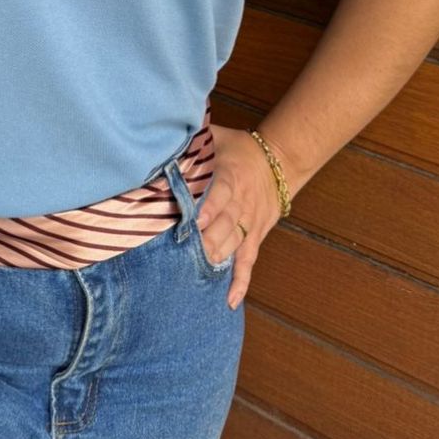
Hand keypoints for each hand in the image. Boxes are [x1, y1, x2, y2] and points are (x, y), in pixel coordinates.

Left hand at [197, 125, 283, 308]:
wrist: (278, 160)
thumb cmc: (237, 148)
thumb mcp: (216, 137)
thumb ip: (193, 142)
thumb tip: (161, 138)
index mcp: (231, 176)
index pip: (221, 193)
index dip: (208, 209)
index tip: (193, 222)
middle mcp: (241, 203)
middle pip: (226, 225)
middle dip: (206, 241)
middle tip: (185, 255)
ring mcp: (249, 223)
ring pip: (233, 245)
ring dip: (216, 260)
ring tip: (196, 276)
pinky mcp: (255, 237)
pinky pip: (248, 262)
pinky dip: (240, 282)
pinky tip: (230, 301)